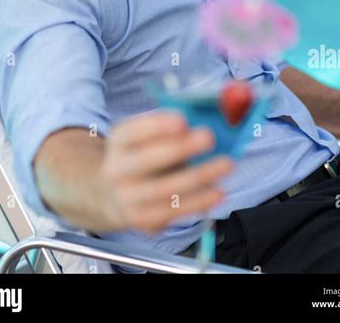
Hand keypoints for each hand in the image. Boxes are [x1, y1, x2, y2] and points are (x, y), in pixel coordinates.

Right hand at [98, 110, 233, 234]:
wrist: (112, 195)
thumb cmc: (142, 155)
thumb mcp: (145, 136)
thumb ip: (170, 128)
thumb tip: (209, 120)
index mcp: (118, 141)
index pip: (133, 131)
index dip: (157, 126)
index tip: (182, 121)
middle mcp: (117, 170)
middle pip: (147, 160)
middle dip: (180, 148)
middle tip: (209, 138)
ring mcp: (128, 198)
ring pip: (166, 189)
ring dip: (200, 175)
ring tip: (227, 164)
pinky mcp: (143, 219)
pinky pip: (175, 211)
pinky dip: (199, 201)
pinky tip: (218, 191)